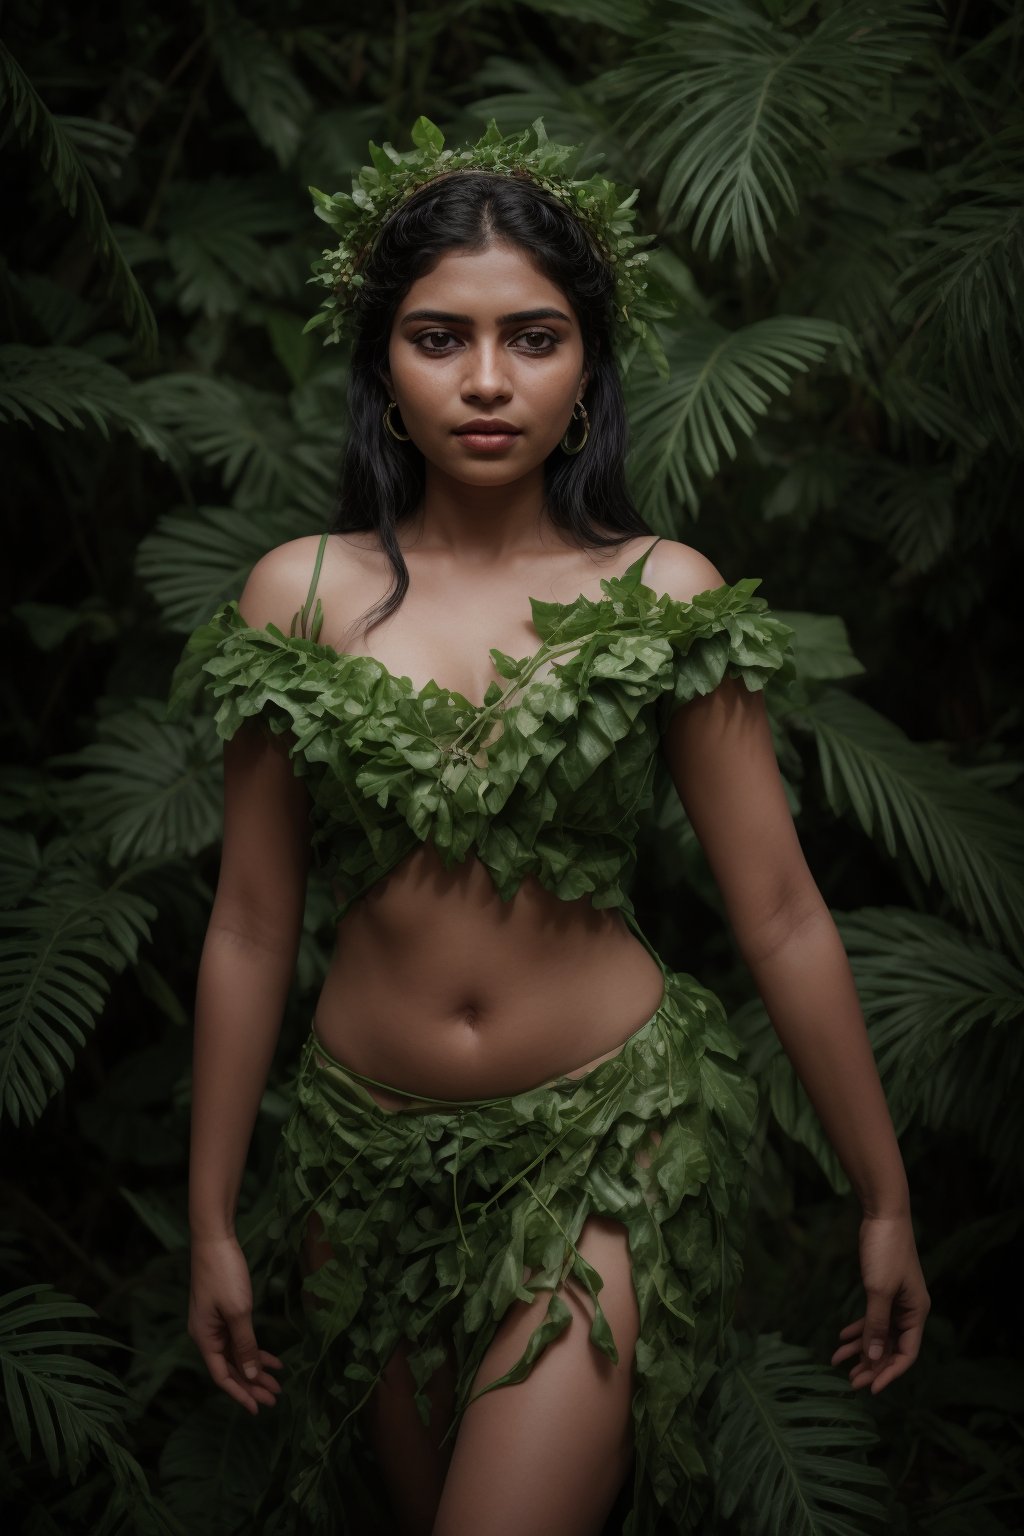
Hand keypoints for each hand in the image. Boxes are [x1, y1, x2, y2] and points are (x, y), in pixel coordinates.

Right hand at [188, 1234, 284, 1414]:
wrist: (215, 1240)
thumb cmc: (224, 1274)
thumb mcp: (238, 1311)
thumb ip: (244, 1344)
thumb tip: (249, 1375)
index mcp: (204, 1338)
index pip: (222, 1376)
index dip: (240, 1394)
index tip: (258, 1409)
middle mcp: (207, 1335)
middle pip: (231, 1368)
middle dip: (252, 1384)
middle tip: (274, 1399)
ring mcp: (215, 1323)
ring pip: (237, 1354)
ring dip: (256, 1369)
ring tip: (277, 1384)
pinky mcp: (223, 1312)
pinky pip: (239, 1338)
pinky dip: (254, 1349)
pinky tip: (272, 1359)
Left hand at [831, 1212, 929, 1393]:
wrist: (882, 1215)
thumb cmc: (885, 1251)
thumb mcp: (878, 1290)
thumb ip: (875, 1325)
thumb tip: (872, 1359)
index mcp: (916, 1313)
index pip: (906, 1354)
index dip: (889, 1373)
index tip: (870, 1388)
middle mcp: (909, 1310)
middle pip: (890, 1347)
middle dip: (871, 1365)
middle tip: (850, 1381)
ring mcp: (896, 1300)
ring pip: (878, 1334)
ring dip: (860, 1348)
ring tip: (837, 1362)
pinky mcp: (882, 1290)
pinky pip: (871, 1317)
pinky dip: (858, 1329)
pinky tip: (842, 1338)